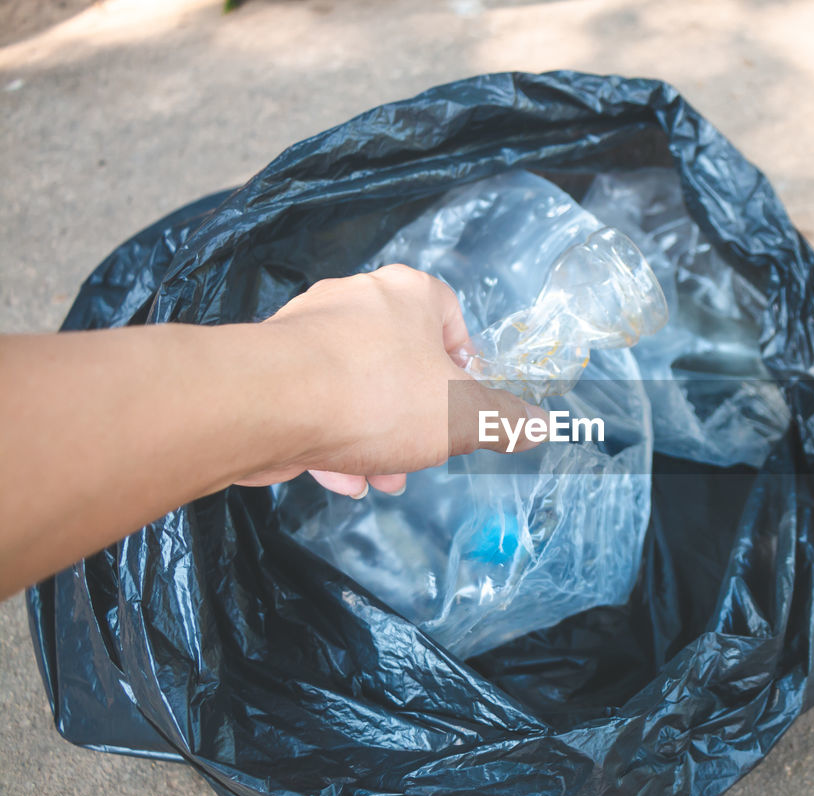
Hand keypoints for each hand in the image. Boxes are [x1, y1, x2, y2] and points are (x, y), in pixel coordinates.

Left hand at [236, 264, 542, 496]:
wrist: (267, 404)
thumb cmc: (378, 395)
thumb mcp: (462, 417)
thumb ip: (503, 421)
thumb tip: (540, 426)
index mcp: (408, 294)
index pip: (451, 315)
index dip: (465, 363)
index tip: (467, 403)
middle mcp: (355, 301)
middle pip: (402, 359)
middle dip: (417, 416)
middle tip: (425, 452)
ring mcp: (307, 333)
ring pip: (357, 388)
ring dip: (376, 437)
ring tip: (383, 477)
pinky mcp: (271, 369)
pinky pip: (316, 405)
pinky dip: (333, 440)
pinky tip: (342, 477)